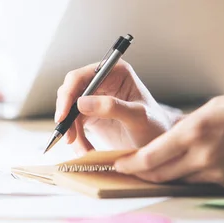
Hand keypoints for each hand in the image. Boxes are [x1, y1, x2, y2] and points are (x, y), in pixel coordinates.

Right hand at [55, 60, 175, 153]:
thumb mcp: (138, 117)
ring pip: (69, 111)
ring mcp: (95, 98)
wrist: (160, 147)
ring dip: (71, 131)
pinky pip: (73, 125)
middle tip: (68, 137)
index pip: (81, 77)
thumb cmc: (156, 128)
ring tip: (82, 149)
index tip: (63, 116)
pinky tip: (85, 150)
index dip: (68, 95)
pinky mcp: (90, 115)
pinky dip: (76, 139)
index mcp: (115, 73)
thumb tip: (81, 102)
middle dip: (66, 116)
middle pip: (70, 93)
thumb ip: (112, 107)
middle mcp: (102, 81)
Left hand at [114, 91, 223, 191]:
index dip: (129, 164)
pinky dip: (195, 174)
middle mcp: (203, 156)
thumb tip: (166, 141)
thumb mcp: (210, 110)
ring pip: (179, 179)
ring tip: (159, 164)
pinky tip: (199, 163)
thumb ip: (185, 127)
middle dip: (140, 173)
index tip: (118, 164)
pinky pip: (203, 182)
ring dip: (166, 173)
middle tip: (129, 169)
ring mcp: (219, 172)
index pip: (148, 158)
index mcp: (193, 132)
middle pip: (158, 174)